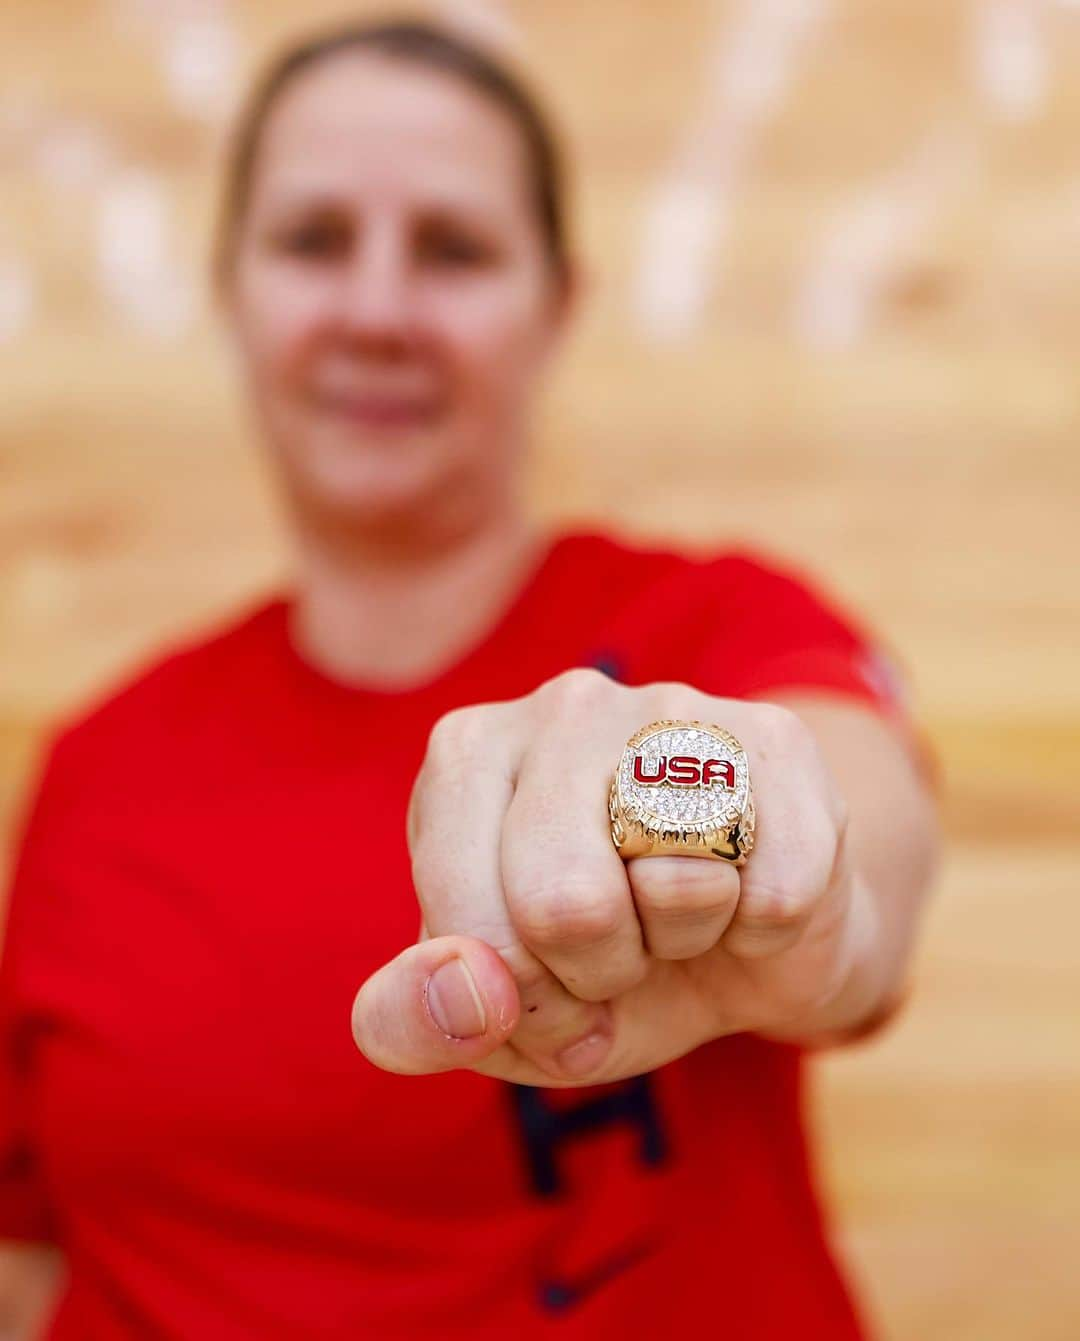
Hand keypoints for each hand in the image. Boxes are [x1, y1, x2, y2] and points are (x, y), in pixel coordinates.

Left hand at [351, 668, 880, 1086]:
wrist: (744, 942)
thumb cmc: (596, 962)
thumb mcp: (490, 1014)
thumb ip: (418, 1019)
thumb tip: (469, 997)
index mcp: (467, 755)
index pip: (464, 917)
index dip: (515, 999)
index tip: (544, 986)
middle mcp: (562, 706)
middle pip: (566, 904)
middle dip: (598, 974)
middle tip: (617, 950)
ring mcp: (674, 708)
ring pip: (677, 888)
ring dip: (683, 943)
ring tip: (678, 908)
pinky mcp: (776, 739)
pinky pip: (776, 894)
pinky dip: (764, 933)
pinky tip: (746, 891)